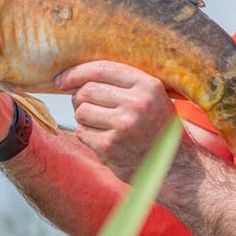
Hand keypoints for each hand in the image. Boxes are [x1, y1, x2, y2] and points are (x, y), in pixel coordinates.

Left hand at [55, 61, 176, 181]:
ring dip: (84, 118)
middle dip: (79, 98)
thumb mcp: (152, 97)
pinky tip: (105, 140)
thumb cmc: (157, 128)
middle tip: (89, 108)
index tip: (61, 80)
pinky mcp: (110, 146)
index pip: (101, 68)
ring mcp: (123, 126)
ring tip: (103, 126)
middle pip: (86, 90)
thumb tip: (74, 76)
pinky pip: (82, 132)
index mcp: (148, 85)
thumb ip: (122, 82)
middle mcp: (137, 103)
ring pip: (81, 111)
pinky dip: (87, 135)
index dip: (76, 72)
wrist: (174, 167)